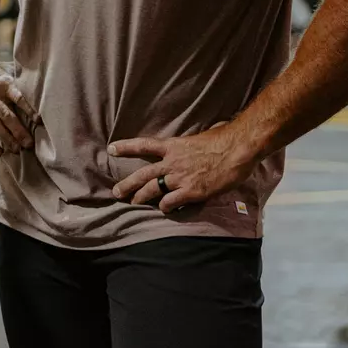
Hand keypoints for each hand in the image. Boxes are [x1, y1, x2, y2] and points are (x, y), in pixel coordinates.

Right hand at [0, 53, 36, 157]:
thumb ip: (20, 80)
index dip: (28, 108)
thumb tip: (42, 84)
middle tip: (29, 144)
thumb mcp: (6, 71)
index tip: (38, 121)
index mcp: (3, 84)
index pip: (17, 97)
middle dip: (18, 131)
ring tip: (17, 150)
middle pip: (6, 115)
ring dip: (6, 139)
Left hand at [108, 123, 256, 211]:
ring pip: (152, 191)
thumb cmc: (222, 140)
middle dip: (127, 184)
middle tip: (116, 192)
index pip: (143, 145)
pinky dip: (166, 207)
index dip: (126, 147)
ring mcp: (180, 178)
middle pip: (143, 175)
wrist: (236, 150)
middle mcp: (172, 162)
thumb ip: (191, 144)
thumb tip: (197, 140)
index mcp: (173, 146)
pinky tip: (165, 210)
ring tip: (133, 203)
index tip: (111, 148)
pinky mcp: (191, 192)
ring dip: (141, 198)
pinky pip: (171, 202)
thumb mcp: (200, 136)